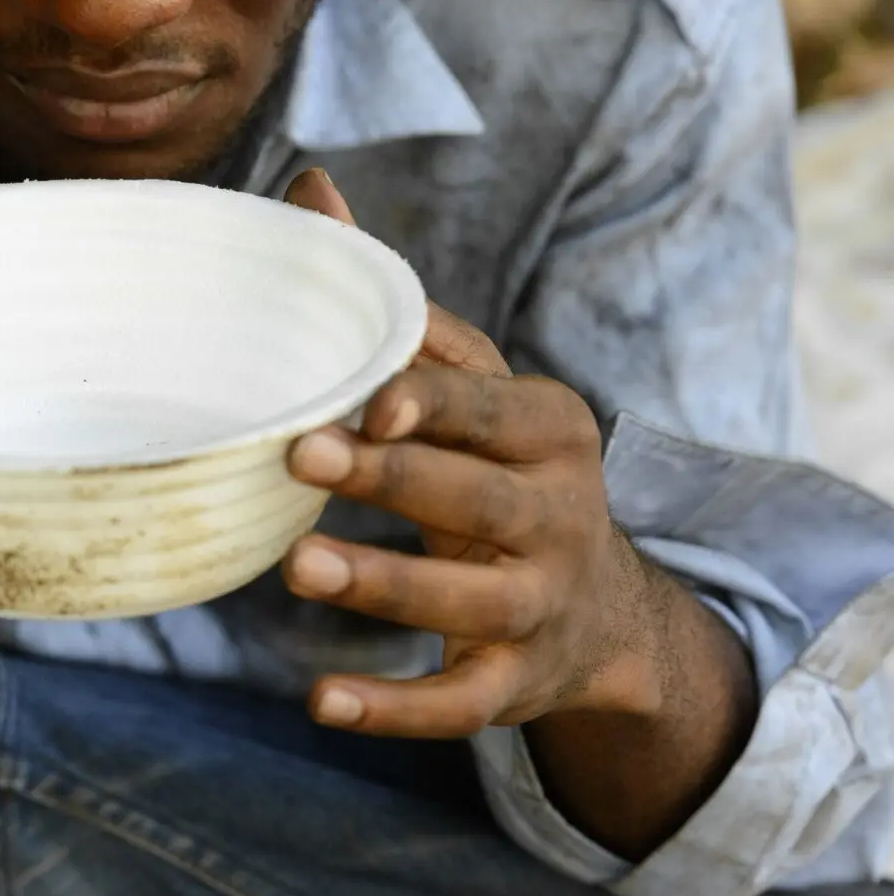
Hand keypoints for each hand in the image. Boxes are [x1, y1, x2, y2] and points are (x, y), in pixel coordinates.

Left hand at [281, 169, 667, 736]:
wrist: (599, 609)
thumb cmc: (500, 467)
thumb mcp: (473, 388)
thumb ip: (396, 304)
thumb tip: (308, 187)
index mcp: (547, 428)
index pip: (484, 408)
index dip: (428, 402)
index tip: (365, 399)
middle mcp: (558, 514)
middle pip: (471, 496)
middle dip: (388, 478)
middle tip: (296, 458)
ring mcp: (541, 605)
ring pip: (464, 598)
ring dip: (383, 585)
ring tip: (296, 569)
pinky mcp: (516, 683)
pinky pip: (457, 704)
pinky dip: (393, 709)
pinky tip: (320, 702)